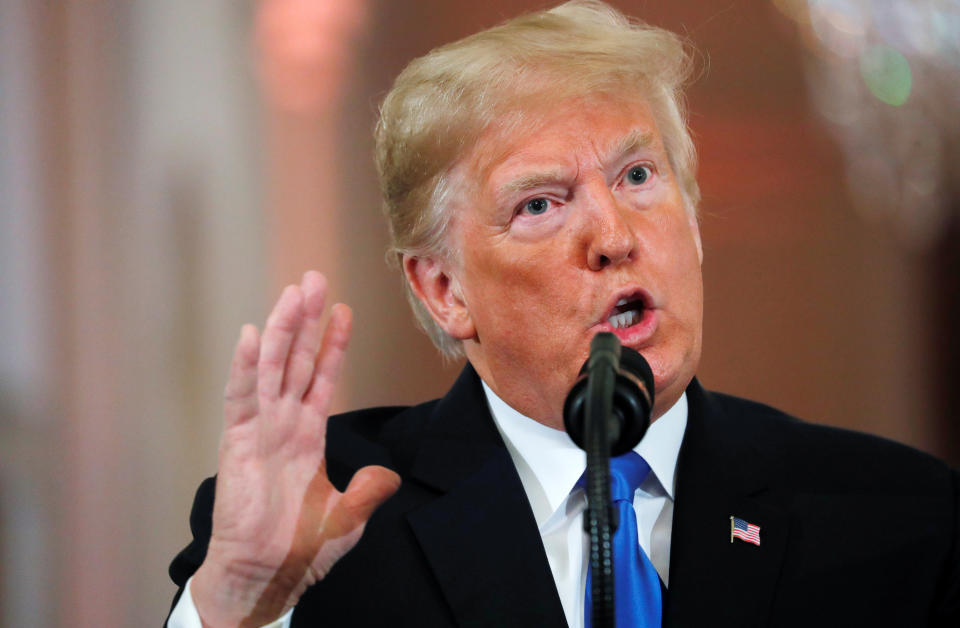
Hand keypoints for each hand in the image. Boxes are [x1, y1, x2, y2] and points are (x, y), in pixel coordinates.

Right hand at [191, 271, 400, 626]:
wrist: (267, 574)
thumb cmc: (300, 548)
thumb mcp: (348, 516)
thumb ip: (367, 491)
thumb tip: (389, 475)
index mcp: (306, 433)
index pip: (321, 376)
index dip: (332, 343)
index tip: (343, 310)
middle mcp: (282, 422)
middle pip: (296, 358)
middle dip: (306, 319)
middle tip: (314, 279)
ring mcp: (260, 427)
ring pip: (272, 365)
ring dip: (282, 327)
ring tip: (295, 291)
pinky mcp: (238, 441)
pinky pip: (242, 395)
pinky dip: (246, 365)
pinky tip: (251, 333)